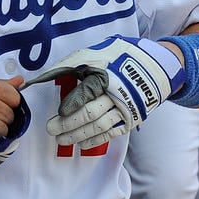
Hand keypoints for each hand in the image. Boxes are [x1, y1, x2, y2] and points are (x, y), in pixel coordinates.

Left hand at [25, 37, 182, 148]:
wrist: (155, 67)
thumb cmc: (120, 59)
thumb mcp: (97, 54)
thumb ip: (70, 64)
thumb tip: (43, 75)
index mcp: (107, 76)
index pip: (87, 93)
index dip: (72, 104)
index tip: (60, 111)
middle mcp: (116, 95)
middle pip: (90, 113)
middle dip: (69, 124)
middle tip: (51, 130)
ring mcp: (125, 109)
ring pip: (99, 126)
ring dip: (79, 135)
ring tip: (61, 140)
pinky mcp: (130, 119)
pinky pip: (111, 134)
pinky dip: (96, 140)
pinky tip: (81, 144)